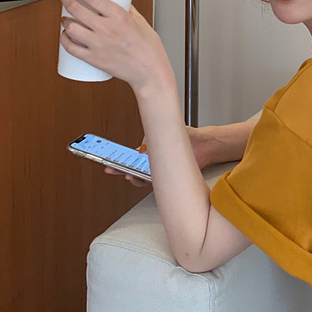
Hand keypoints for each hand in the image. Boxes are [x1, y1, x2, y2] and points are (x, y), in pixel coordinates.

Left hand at [58, 0, 171, 92]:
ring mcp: (98, 45)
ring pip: (70, 28)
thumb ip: (128, 10)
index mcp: (119, 17)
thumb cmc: (150, 51)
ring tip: (65, 17)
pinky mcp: (94, 59)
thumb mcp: (141, 22)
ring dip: (63, 20)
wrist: (151, 73)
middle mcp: (106, 29)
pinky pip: (71, 48)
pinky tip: (65, 35)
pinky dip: (64, 40)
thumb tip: (119, 0)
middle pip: (75, 8)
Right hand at [103, 127, 218, 187]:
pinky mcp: (168, 177)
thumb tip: (141, 147)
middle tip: (109, 168)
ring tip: (125, 173)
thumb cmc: (188, 136)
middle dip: (119, 168)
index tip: (107, 156)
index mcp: (151, 150)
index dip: (119, 157)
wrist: (204, 144)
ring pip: (141, 176)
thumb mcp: (165, 129)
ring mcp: (161, 170)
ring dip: (131, 176)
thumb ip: (151, 136)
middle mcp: (154, 161)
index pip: (131, 155)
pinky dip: (145, 180)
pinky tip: (139, 177)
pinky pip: (154, 181)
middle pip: (132, 167)